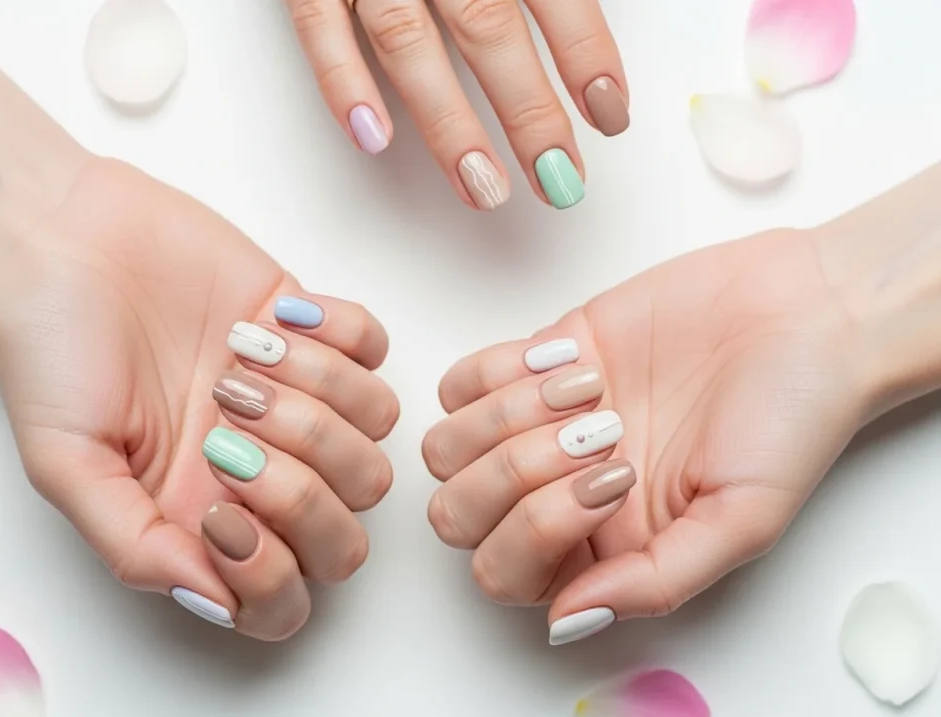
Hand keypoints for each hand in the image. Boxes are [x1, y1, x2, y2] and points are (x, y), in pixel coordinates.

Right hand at [0, 157, 398, 639]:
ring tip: (239, 354)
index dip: (271, 573)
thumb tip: (214, 601)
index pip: (283, 600)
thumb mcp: (65, 462)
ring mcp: (297, 400)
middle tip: (229, 422)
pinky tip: (272, 315)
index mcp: (202, 518)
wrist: (66, 236)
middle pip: (349, 529)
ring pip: (376, 435)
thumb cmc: (54, 348)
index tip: (221, 513)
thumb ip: (135, 544)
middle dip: (301, 482)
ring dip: (315, 393)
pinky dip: (337, 332)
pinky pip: (378, 350)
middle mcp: (261, 470)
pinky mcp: (317, 332)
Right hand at [286, 0, 627, 209]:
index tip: (610, 113)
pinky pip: (318, 23)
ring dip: (447, 124)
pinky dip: (342, 82)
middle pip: (488, 27)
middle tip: (559, 180)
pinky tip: (373, 139)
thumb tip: (584, 3)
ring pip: (409, 41)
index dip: (585, 54)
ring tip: (482, 189)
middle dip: (528, 112)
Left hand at [423, 229, 866, 643]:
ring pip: (445, 447)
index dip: (537, 528)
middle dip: (515, 470)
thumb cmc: (787, 418)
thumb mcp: (743, 520)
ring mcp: (537, 426)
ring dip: (507, 415)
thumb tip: (564, 624)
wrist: (803, 313)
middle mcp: (557, 492)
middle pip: (456, 514)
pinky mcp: (534, 361)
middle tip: (601, 429)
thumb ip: (654, 583)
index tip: (614, 479)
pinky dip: (502, 368)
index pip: (503, 572)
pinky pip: (460, 381)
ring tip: (592, 390)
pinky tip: (572, 358)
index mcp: (600, 547)